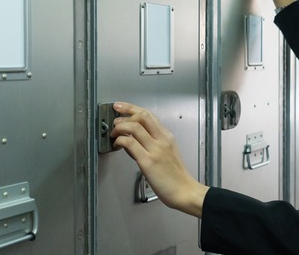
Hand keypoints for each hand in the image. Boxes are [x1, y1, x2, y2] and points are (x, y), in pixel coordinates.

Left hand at [111, 102, 208, 217]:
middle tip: (115, 116)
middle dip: (125, 112)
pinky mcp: (148, 161)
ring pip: (134, 127)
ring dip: (120, 127)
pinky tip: (117, 145)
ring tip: (114, 133)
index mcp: (167, 137)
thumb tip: (133, 141)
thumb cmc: (176, 177)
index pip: (149, 115)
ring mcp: (155, 150)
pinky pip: (130, 144)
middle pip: (142, 116)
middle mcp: (162, 139)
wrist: (184, 191)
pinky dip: (120, 141)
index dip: (132, 108)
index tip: (121, 107)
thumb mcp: (168, 154)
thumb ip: (153, 145)